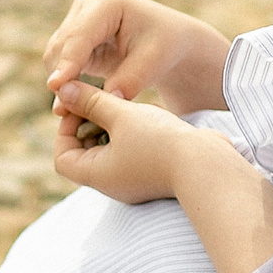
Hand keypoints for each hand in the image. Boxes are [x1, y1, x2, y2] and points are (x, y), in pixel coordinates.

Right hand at [41, 0, 229, 111]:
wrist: (169, 41)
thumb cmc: (165, 45)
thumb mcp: (153, 62)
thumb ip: (128, 81)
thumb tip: (101, 103)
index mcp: (106, 3)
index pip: (79, 35)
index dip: (67, 62)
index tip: (56, 87)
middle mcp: (85, 8)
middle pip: (61, 46)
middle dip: (61, 77)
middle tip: (64, 112)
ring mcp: (76, 23)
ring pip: (56, 57)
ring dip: (61, 84)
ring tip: (69, 113)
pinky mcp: (74, 42)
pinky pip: (61, 66)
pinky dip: (66, 86)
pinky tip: (71, 108)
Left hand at [51, 79, 205, 203]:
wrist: (209, 166)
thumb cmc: (162, 142)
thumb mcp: (121, 115)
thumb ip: (91, 101)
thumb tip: (62, 89)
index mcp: (97, 177)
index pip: (62, 157)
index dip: (66, 128)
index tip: (81, 105)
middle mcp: (112, 184)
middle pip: (84, 153)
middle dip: (89, 123)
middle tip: (101, 99)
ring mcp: (133, 181)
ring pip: (109, 150)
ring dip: (111, 126)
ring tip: (124, 105)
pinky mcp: (152, 173)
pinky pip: (130, 152)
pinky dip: (130, 133)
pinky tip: (144, 116)